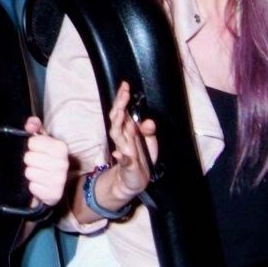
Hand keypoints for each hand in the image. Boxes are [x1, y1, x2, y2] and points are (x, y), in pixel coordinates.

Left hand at [21, 116, 68, 206]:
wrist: (57, 183)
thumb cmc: (48, 158)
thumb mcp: (43, 139)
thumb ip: (35, 126)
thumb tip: (30, 124)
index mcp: (61, 148)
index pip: (32, 142)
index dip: (32, 146)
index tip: (38, 149)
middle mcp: (62, 164)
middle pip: (28, 158)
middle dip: (30, 160)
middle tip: (38, 163)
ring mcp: (59, 181)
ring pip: (29, 173)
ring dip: (31, 174)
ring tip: (39, 173)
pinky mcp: (54, 195)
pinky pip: (32, 187)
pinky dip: (34, 186)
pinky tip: (41, 184)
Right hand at [108, 81, 157, 197]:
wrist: (135, 180)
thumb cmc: (142, 157)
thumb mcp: (149, 141)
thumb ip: (148, 129)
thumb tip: (147, 121)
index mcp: (128, 130)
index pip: (122, 111)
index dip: (122, 99)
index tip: (125, 86)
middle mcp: (123, 138)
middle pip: (117, 119)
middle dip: (120, 106)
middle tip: (124, 94)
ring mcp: (124, 151)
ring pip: (117, 135)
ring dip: (118, 124)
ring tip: (120, 114)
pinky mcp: (127, 165)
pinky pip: (123, 161)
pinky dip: (121, 157)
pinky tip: (119, 154)